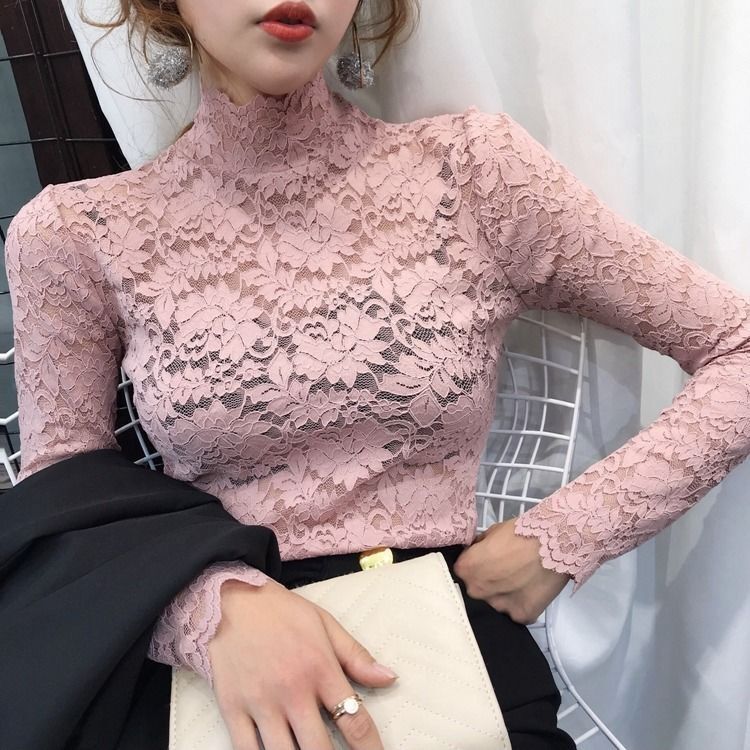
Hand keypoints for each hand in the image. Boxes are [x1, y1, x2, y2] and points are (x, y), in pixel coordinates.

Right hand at [207, 578, 397, 749]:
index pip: (354, 721)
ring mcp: (260, 702)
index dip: (370, 748)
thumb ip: (356, 656)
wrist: (230, 600)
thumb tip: (389, 678)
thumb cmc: (281, 612)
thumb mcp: (325, 624)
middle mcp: (292, 690)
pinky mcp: (232, 709)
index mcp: (320, 668)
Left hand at [453, 520, 571, 623]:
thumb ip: (479, 547)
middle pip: (476, 589)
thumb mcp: (492, 532)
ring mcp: (498, 606)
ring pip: (496, 603)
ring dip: (503, 594)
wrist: (553, 543)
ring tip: (520, 580)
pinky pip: (516, 611)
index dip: (474, 565)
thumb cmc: (521, 533)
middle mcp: (476, 591)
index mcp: (466, 569)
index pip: (462, 571)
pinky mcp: (520, 616)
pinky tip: (530, 589)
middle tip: (504, 571)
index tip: (485, 562)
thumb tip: (476, 552)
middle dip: (486, 582)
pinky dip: (521, 602)